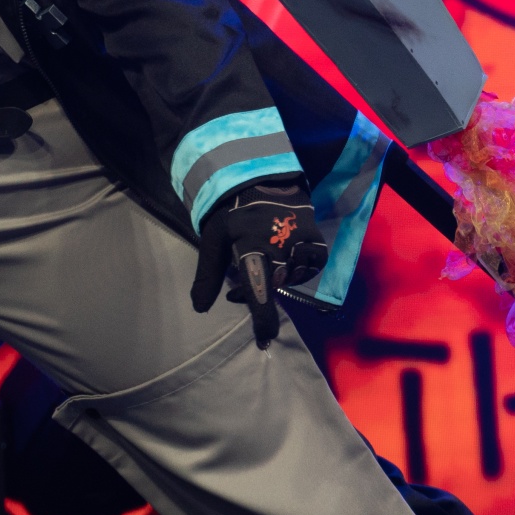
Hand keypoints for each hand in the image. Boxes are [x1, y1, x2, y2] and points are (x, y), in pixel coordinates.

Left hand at [190, 180, 328, 347]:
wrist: (261, 175)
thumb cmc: (232, 210)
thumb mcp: (213, 239)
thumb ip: (208, 274)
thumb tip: (199, 308)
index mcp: (251, 249)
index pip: (259, 293)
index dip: (263, 321)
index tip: (265, 340)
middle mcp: (280, 248)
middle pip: (275, 287)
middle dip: (260, 291)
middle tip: (242, 282)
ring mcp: (300, 241)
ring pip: (294, 277)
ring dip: (279, 278)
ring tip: (265, 263)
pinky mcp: (315, 235)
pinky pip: (313, 263)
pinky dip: (301, 267)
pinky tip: (286, 258)